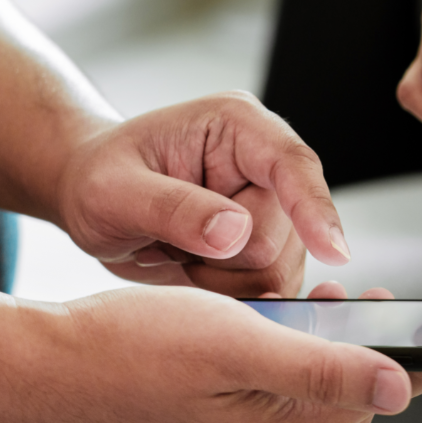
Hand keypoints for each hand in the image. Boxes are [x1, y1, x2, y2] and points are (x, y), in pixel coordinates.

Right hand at [11, 285, 418, 422]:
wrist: (42, 366)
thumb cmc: (131, 348)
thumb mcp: (238, 343)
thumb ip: (322, 368)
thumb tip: (399, 387)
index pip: (372, 400)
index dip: (418, 368)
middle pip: (343, 398)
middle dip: (372, 350)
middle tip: (384, 300)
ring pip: (307, 390)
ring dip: (328, 346)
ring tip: (333, 301)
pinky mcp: (208, 417)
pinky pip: (271, 388)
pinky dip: (289, 352)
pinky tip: (279, 319)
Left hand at [55, 91, 347, 295]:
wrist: (85, 196)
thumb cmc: (95, 178)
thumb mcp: (113, 190)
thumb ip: (172, 208)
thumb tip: (235, 234)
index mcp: (235, 126)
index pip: (292, 163)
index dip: (315, 208)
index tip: (336, 252)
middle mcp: (262, 164)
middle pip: (286, 233)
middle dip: (227, 258)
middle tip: (172, 248)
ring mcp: (268, 206)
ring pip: (280, 268)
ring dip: (224, 280)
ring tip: (178, 254)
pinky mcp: (264, 243)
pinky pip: (270, 287)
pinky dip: (228, 295)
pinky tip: (192, 270)